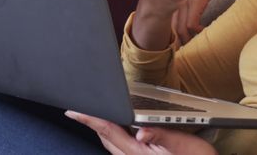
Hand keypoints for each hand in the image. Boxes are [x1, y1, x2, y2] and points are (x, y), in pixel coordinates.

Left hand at [65, 111, 216, 154]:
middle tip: (81, 106)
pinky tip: (119, 126)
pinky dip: (113, 134)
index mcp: (139, 153)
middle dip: (92, 122)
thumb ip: (161, 135)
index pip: (108, 132)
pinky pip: (120, 147)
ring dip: (102, 128)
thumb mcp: (183, 145)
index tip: (73, 111)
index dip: (89, 120)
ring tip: (95, 112)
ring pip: (111, 143)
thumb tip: (142, 132)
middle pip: (105, 138)